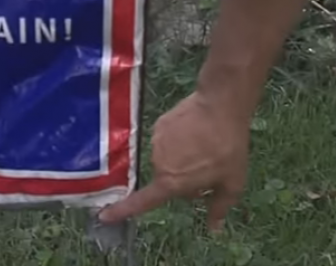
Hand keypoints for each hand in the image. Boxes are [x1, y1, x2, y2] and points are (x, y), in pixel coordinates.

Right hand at [98, 91, 249, 231]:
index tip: (103, 216)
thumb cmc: (228, 148)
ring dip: (182, 158)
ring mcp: (156, 142)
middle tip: (208, 166)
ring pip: (168, 159)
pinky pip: (167, 140)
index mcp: (172, 182)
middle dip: (184, 179)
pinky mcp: (159, 124)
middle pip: (167, 179)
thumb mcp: (232, 182)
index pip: (143, 201)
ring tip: (204, 146)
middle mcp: (157, 164)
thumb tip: (214, 228)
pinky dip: (179, 140)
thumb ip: (219, 207)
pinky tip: (196, 132)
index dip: (122, 210)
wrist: (220, 106)